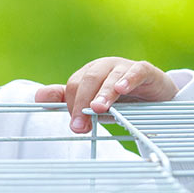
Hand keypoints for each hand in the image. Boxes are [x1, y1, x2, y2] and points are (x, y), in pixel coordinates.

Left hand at [35, 58, 177, 132]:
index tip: (76, 125)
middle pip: (87, 80)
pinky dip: (128, 79)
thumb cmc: (120, 100)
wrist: (155, 97)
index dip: (71, 105)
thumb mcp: (92, 103)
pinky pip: (136, 71)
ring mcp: (124, 67)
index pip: (73, 86)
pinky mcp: (145, 70)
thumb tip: (37, 97)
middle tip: (80, 125)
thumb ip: (66, 100)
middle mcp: (104, 67)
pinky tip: (122, 89)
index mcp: (89, 74)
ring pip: (109, 77)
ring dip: (103, 93)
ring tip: (98, 108)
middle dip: (82, 103)